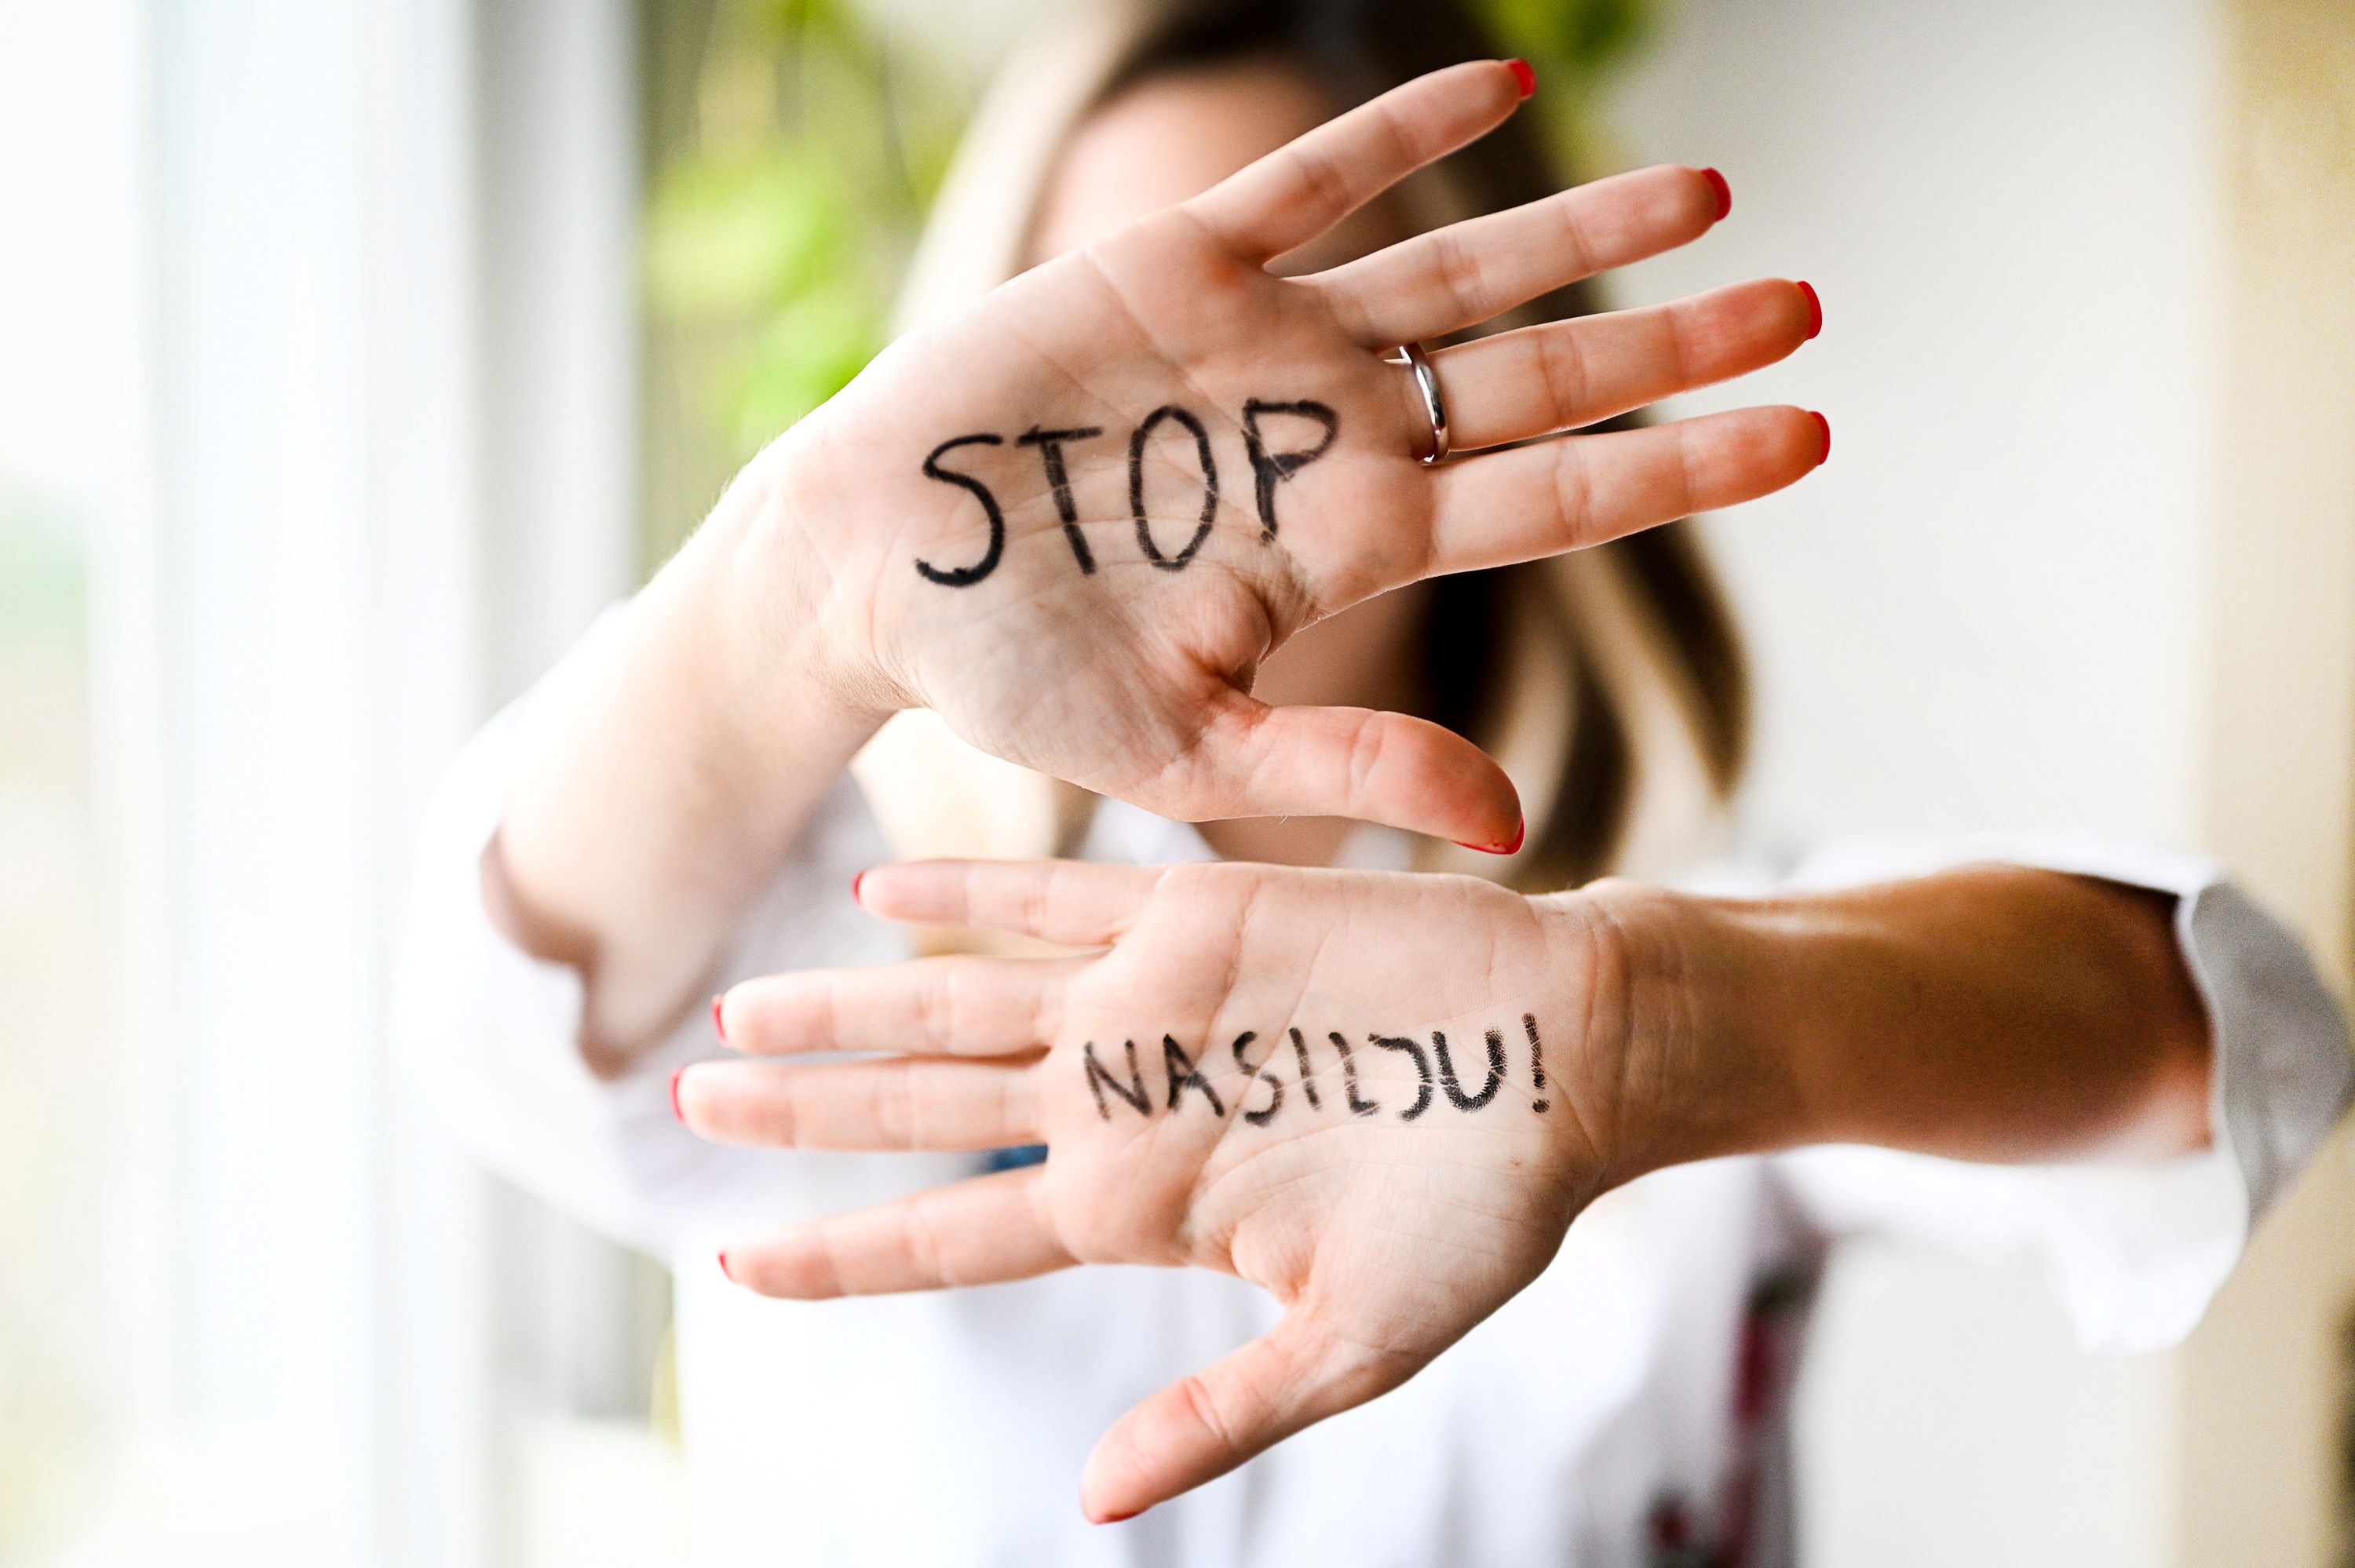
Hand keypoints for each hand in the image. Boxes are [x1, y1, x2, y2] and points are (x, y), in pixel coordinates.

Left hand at [680, 860, 1751, 1519]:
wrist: (1576, 1057)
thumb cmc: (1482, 1213)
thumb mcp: (1352, 1343)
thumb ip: (1218, 1414)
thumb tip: (1088, 1504)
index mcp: (1134, 1207)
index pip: (949, 1235)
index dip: (837, 1251)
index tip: (730, 1266)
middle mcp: (1115, 1101)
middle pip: (919, 1107)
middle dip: (800, 1111)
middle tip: (680, 1103)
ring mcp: (1145, 1004)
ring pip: (955, 1000)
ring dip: (845, 1003)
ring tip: (737, 1007)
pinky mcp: (1199, 910)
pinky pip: (1056, 890)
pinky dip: (967, 883)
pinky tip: (881, 878)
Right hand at [752, 59, 1825, 847]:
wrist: (872, 576)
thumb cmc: (1012, 680)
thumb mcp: (1184, 754)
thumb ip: (1346, 774)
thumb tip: (1514, 829)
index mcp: (1347, 545)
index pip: (1555, 499)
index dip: (1684, 465)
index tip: (1812, 434)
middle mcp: (1332, 432)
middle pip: (1541, 375)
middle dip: (1673, 341)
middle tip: (1810, 305)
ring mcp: (1265, 343)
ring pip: (1457, 266)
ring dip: (1582, 228)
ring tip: (1714, 190)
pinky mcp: (1177, 262)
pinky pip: (1313, 179)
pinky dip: (1402, 127)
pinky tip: (1506, 83)